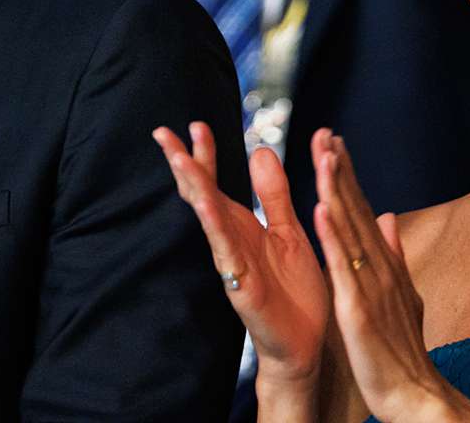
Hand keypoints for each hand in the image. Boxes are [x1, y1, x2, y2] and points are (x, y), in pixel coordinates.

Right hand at [153, 122, 328, 385]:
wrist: (307, 345)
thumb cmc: (295, 292)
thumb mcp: (288, 230)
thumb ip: (274, 194)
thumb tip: (260, 150)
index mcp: (243, 225)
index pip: (217, 182)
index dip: (205, 154)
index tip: (195, 124)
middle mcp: (231, 240)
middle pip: (201, 194)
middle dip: (183, 164)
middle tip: (162, 132)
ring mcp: (232, 262)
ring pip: (208, 219)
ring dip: (194, 188)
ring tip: (178, 159)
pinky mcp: (243, 286)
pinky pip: (227, 251)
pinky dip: (215, 227)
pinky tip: (206, 205)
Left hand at [313, 132, 450, 422]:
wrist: (416, 396)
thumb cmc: (403, 350)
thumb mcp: (402, 294)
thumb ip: (394, 255)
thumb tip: (388, 216)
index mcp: (384, 265)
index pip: (363, 210)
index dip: (349, 176)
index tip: (335, 142)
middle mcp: (379, 268)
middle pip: (356, 211)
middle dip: (342, 171)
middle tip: (326, 133)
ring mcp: (369, 287)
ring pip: (349, 230)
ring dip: (337, 192)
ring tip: (324, 157)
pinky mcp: (357, 310)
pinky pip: (342, 269)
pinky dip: (332, 238)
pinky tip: (321, 212)